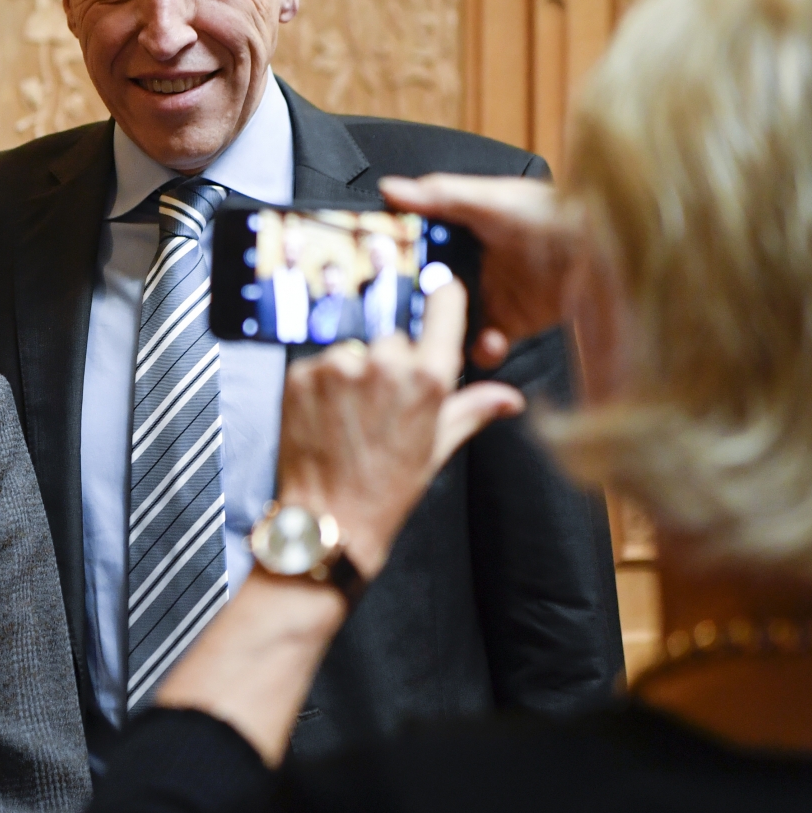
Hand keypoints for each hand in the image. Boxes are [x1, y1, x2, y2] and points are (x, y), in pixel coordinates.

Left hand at [274, 280, 522, 576]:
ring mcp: (338, 367)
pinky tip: (326, 419)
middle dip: (391, 365)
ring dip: (354, 375)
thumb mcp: (437, 448)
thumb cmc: (387, 489)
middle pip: (394, 339)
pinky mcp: (301, 374)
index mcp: (427, 379)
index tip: (442, 292)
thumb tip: (510, 398)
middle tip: (382, 408)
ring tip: (351, 419)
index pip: (443, 306)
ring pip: (354, 351)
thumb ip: (471, 410)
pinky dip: (322, 385)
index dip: (444, 298)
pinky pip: (319, 364)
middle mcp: (383, 365)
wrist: (329, 520)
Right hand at [378, 173, 578, 368]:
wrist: (602, 249)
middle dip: (416, 311)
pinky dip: (483, 350)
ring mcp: (492, 298)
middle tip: (407, 323)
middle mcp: (473, 267)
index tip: (381, 278)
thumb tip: (391, 188)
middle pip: (430, 293)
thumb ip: (440, 196)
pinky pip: (486, 346)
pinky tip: (489, 342)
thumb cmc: (550, 213)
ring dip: (447, 336)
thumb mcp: (490, 199)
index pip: (419, 250)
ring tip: (450, 339)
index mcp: (462, 233)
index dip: (399, 264)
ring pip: (453, 325)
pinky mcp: (514, 324)